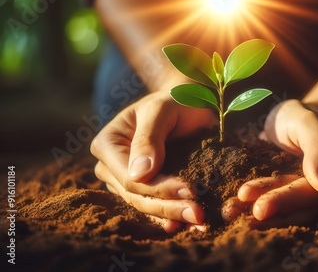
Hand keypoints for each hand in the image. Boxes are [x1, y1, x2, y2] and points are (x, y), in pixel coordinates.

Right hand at [91, 91, 216, 232]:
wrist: (185, 105)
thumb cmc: (173, 101)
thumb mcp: (161, 110)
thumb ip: (148, 137)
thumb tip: (139, 175)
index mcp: (107, 145)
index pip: (131, 178)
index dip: (160, 188)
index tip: (191, 191)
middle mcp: (110, 167)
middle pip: (138, 196)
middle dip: (169, 207)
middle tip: (200, 215)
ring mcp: (125, 180)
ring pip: (147, 206)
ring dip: (173, 216)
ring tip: (200, 222)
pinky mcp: (144, 189)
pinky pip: (155, 207)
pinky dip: (173, 217)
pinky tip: (190, 226)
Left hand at [222, 99, 317, 226]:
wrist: (295, 120)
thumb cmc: (304, 114)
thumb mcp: (308, 120)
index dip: (292, 199)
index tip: (259, 206)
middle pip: (313, 206)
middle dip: (277, 211)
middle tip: (245, 217)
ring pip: (301, 212)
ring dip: (269, 216)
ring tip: (237, 217)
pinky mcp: (316, 203)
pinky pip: (292, 210)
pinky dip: (268, 211)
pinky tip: (242, 215)